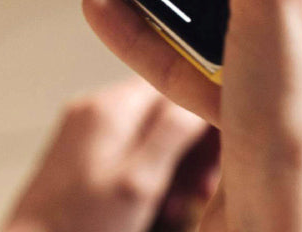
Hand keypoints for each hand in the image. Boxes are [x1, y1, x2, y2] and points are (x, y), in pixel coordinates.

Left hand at [2, 78, 218, 231]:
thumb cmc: (77, 227)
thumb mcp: (139, 181)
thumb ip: (174, 131)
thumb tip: (202, 95)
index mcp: (110, 107)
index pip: (178, 84)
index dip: (207, 112)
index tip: (224, 147)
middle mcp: (96, 110)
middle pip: (167, 109)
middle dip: (194, 146)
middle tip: (206, 184)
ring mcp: (87, 132)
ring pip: (153, 133)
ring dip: (177, 164)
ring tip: (184, 201)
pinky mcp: (83, 156)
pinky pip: (133, 151)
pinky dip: (153, 172)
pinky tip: (160, 202)